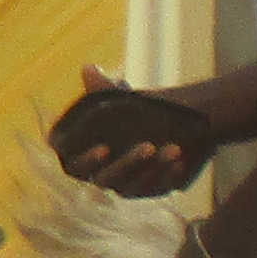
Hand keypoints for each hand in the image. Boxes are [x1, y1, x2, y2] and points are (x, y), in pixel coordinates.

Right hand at [51, 76, 218, 195]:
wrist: (179, 120)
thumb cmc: (140, 110)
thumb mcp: (122, 100)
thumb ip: (104, 90)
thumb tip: (89, 68)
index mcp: (88, 154)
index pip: (75, 165)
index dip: (86, 159)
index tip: (104, 148)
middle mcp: (104, 174)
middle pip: (105, 179)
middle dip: (127, 163)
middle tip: (148, 146)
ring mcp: (128, 184)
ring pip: (133, 186)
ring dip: (153, 168)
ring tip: (175, 148)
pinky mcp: (152, 189)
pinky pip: (158, 188)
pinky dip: (169, 175)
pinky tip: (182, 162)